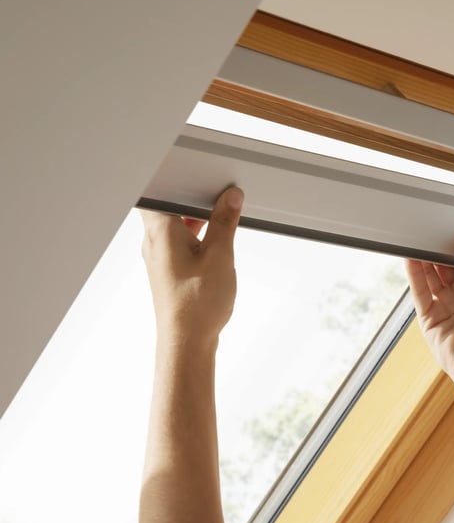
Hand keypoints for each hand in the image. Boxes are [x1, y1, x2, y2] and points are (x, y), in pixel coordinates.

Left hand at [141, 186, 242, 346]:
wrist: (187, 342)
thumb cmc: (196, 304)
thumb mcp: (220, 255)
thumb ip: (225, 222)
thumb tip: (230, 198)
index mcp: (160, 230)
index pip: (160, 189)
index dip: (179, 180)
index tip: (202, 180)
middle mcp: (154, 242)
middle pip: (170, 206)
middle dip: (195, 201)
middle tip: (219, 201)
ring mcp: (160, 258)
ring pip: (176, 226)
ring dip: (198, 223)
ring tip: (221, 228)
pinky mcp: (169, 272)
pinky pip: (181, 245)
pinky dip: (197, 240)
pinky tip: (215, 250)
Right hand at [405, 226, 453, 391]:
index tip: (451, 224)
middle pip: (445, 267)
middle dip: (437, 249)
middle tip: (429, 227)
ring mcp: (445, 307)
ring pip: (430, 277)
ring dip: (423, 259)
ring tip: (415, 238)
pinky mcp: (430, 320)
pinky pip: (420, 293)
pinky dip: (414, 275)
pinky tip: (411, 258)